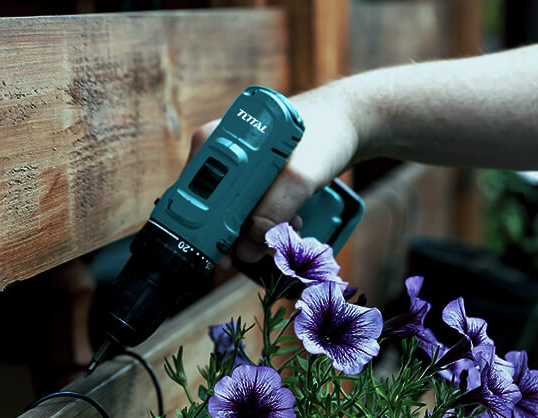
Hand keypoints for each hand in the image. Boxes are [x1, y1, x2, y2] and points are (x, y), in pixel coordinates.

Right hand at [188, 86, 358, 263]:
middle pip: (209, 209)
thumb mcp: (296, 179)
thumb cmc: (323, 135)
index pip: (191, 196)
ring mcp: (236, 166)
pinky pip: (250, 209)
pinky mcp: (253, 177)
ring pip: (232, 214)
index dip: (204, 230)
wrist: (346, 123)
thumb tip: (244, 252)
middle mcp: (218, 154)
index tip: (225, 254)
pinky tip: (290, 221)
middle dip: (238, 234)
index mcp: (214, 142)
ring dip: (259, 231)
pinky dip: (268, 222)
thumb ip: (269, 217)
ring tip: (290, 229)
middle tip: (264, 246)